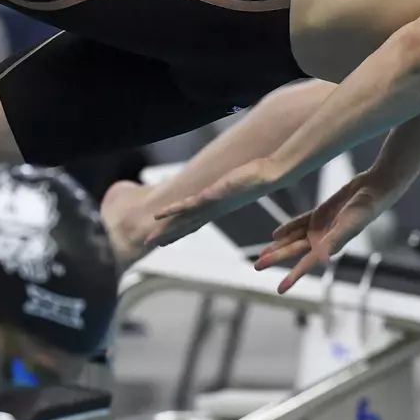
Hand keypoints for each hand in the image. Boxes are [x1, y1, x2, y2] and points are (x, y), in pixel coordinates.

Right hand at [146, 158, 282, 248]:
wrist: (269, 175)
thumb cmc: (258, 177)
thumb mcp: (239, 184)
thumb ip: (229, 186)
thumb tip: (229, 184)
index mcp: (218, 208)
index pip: (195, 222)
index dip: (180, 231)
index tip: (167, 239)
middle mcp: (212, 209)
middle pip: (186, 225)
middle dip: (169, 235)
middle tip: (151, 244)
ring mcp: (210, 204)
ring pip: (183, 219)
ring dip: (166, 229)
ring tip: (151, 239)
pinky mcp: (210, 196)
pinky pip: (187, 205)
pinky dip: (171, 210)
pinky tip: (157, 215)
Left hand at [256, 170, 398, 292]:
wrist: (372, 190)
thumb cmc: (365, 210)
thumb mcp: (348, 225)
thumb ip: (334, 242)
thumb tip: (322, 260)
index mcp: (329, 246)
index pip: (306, 264)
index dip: (292, 278)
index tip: (280, 290)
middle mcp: (322, 239)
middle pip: (293, 252)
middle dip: (275, 259)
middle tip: (256, 266)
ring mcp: (319, 227)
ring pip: (293, 239)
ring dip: (278, 246)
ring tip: (261, 255)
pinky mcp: (319, 214)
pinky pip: (298, 223)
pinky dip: (287, 228)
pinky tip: (275, 234)